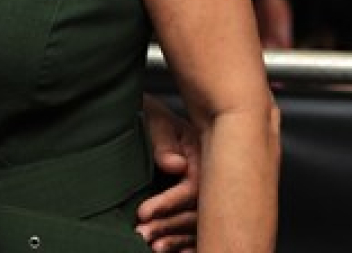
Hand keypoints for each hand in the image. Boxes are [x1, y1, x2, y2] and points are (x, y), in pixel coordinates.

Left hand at [136, 96, 199, 251]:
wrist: (145, 113)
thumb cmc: (148, 114)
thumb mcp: (154, 120)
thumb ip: (163, 141)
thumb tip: (176, 165)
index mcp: (204, 155)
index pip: (193, 189)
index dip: (168, 203)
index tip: (142, 213)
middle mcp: (209, 176)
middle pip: (198, 212)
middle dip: (171, 227)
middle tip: (143, 235)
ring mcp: (205, 192)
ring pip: (198, 225)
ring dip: (174, 238)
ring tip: (150, 245)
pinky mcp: (194, 203)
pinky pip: (197, 230)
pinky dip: (184, 244)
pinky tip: (170, 250)